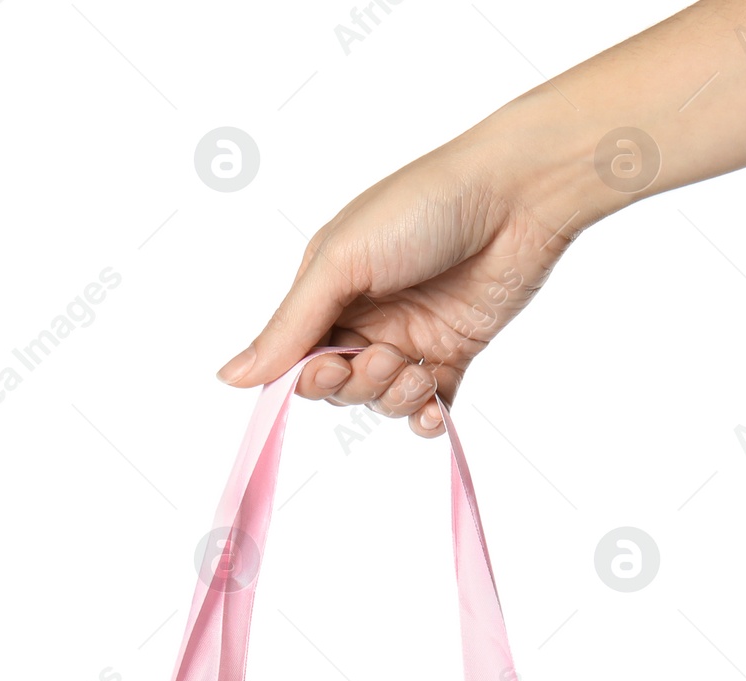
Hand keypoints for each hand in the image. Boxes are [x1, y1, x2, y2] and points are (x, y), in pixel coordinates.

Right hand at [215, 126, 583, 436]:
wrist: (516, 197)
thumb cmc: (424, 207)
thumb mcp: (341, 262)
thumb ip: (289, 326)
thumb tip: (229, 377)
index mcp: (328, 287)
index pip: (298, 356)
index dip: (308, 376)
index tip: (329, 368)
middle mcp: (365, 315)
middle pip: (338, 385)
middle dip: (356, 384)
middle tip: (384, 357)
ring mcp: (411, 336)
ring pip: (381, 399)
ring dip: (394, 395)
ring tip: (417, 366)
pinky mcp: (454, 353)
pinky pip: (428, 407)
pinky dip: (426, 417)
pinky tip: (434, 408)